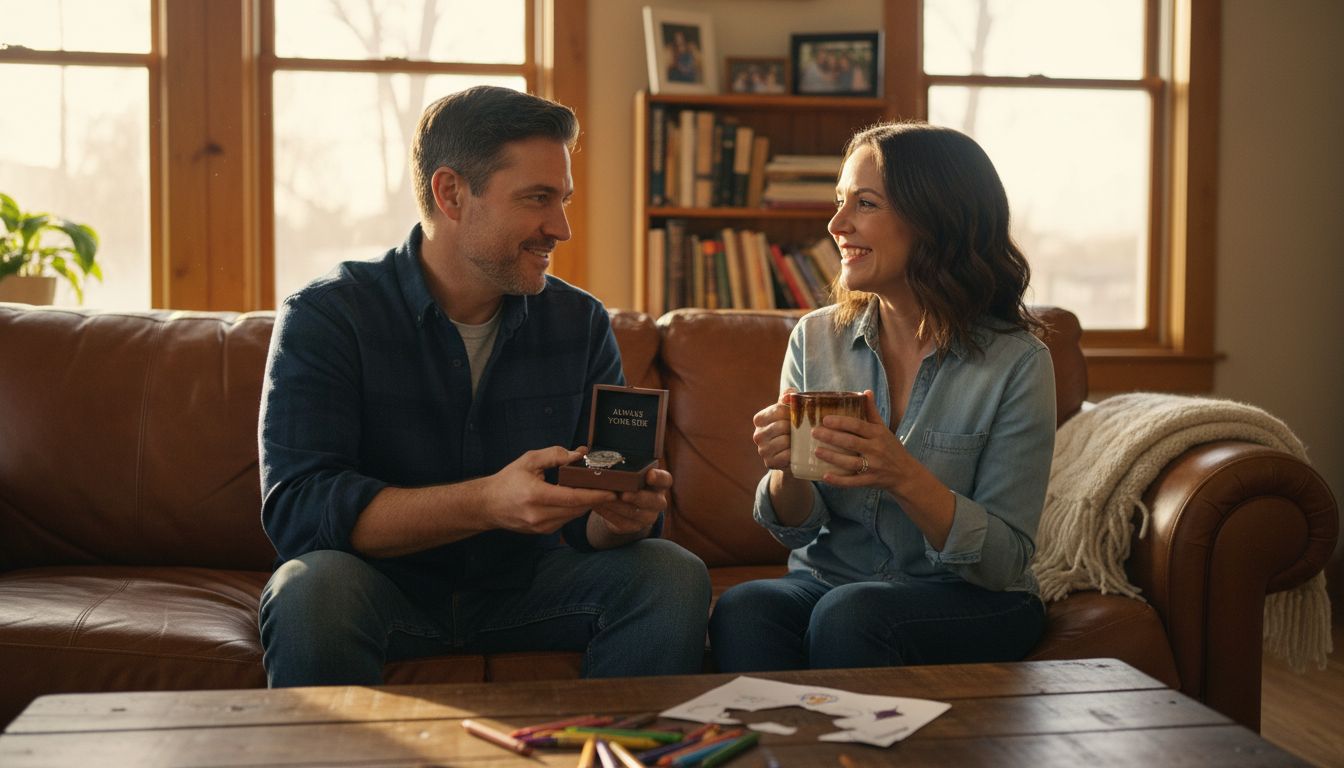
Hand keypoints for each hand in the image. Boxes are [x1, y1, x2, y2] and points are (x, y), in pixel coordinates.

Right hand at [489, 446, 617, 533]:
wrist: (487, 505)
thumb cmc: (508, 480)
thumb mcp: (529, 461)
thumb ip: (555, 455)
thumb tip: (580, 454)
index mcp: (535, 496)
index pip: (573, 497)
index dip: (595, 495)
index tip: (612, 491)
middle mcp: (539, 515)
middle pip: (578, 508)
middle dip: (595, 498)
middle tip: (611, 487)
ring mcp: (541, 527)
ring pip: (574, 515)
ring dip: (586, 504)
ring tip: (597, 490)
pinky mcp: (543, 532)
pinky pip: (566, 519)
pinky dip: (574, 509)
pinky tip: (578, 498)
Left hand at [589, 465, 670, 546]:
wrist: (623, 504)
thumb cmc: (626, 480)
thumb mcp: (629, 471)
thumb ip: (623, 464)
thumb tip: (593, 452)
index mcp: (659, 483)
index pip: (665, 479)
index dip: (659, 478)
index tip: (649, 474)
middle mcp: (658, 501)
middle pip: (654, 501)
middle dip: (638, 497)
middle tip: (623, 494)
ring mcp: (648, 516)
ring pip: (635, 513)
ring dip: (617, 506)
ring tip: (602, 498)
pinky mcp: (634, 526)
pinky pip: (622, 522)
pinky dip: (609, 514)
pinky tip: (598, 506)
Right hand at [752, 387, 795, 471]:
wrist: (792, 454)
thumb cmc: (791, 428)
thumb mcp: (789, 410)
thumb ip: (788, 396)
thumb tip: (788, 395)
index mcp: (760, 419)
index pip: (778, 410)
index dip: (792, 412)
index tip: (800, 416)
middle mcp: (757, 434)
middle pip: (781, 426)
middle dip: (795, 428)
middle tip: (803, 430)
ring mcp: (762, 450)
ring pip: (784, 441)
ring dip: (795, 441)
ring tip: (801, 441)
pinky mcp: (769, 463)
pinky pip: (785, 456)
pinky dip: (793, 454)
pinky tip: (797, 452)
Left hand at [810, 390, 910, 490]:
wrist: (906, 474)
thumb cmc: (891, 448)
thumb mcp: (884, 429)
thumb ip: (872, 411)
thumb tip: (866, 391)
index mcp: (877, 434)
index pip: (858, 426)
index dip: (841, 423)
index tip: (825, 419)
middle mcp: (875, 449)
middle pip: (851, 442)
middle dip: (831, 437)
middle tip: (815, 432)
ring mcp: (872, 466)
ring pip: (850, 462)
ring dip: (832, 457)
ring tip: (816, 451)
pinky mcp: (870, 481)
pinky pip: (852, 482)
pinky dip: (839, 480)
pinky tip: (825, 476)